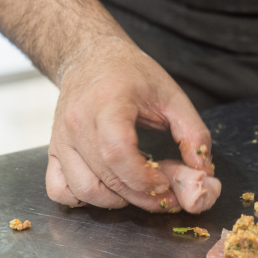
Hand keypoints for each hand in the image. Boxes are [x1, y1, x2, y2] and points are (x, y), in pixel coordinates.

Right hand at [46, 35, 214, 212]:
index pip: (118, 153)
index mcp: (107, 104)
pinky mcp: (54, 151)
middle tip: (164, 196)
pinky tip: (107, 189)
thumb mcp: (172, 95)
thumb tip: (203, 172)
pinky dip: (83, 199)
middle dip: (140, 196)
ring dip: (115, 201)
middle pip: (106, 177)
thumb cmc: (131, 74)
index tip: (165, 183)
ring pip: (83, 190)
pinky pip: (60, 189)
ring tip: (137, 191)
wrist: (90, 57)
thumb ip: (193, 133)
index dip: (144, 178)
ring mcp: (62, 139)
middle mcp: (78, 123)